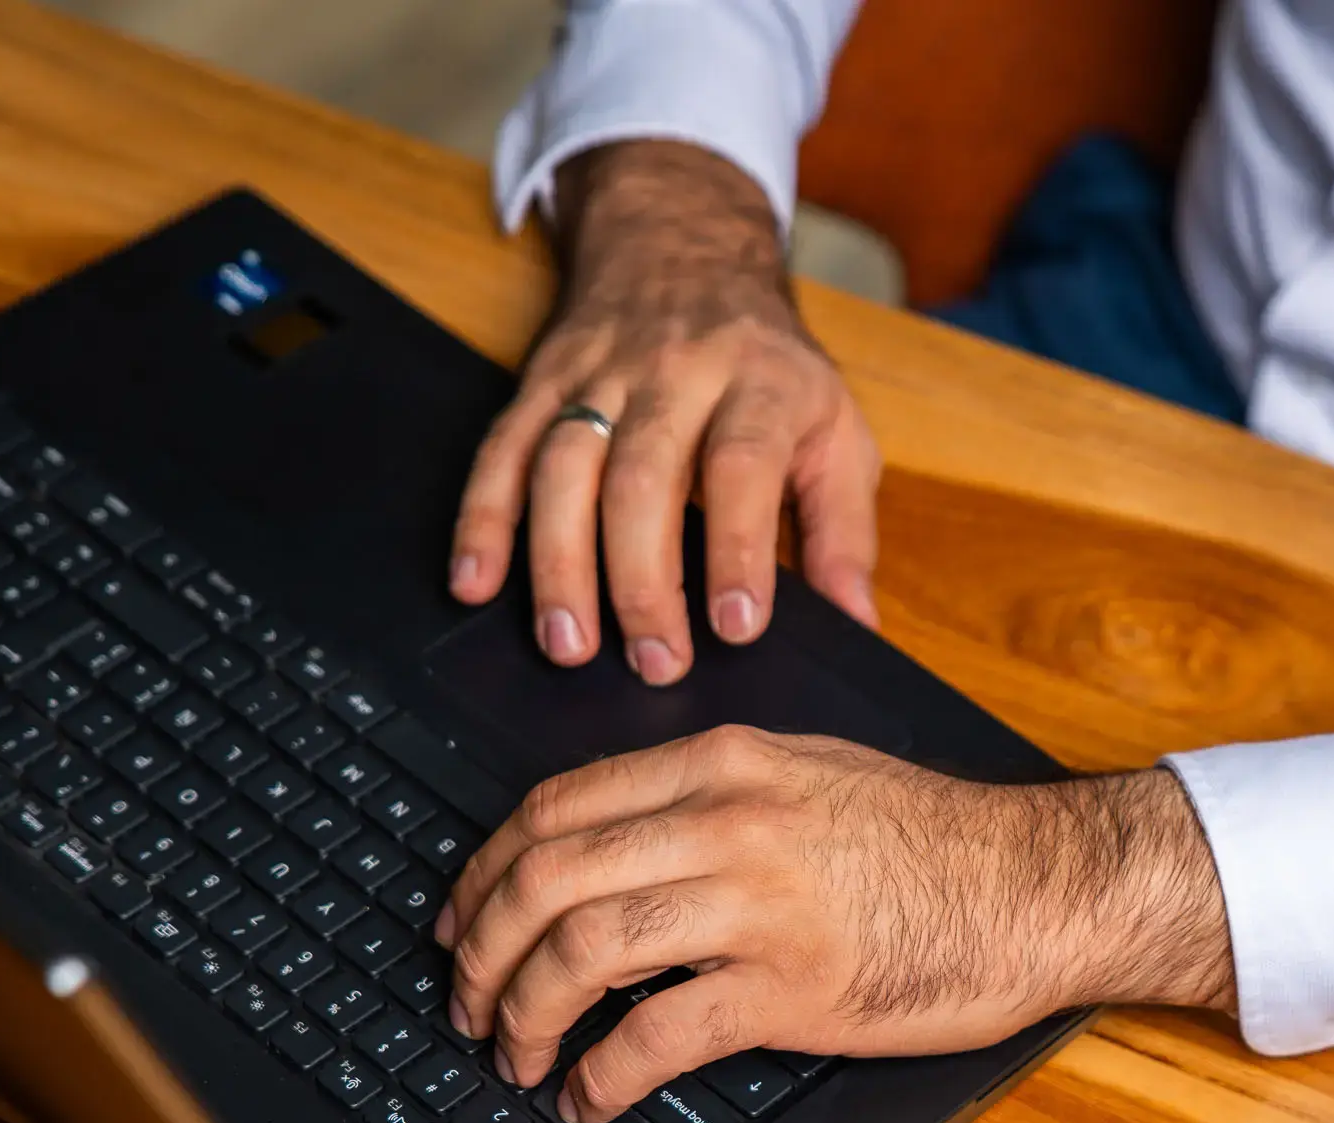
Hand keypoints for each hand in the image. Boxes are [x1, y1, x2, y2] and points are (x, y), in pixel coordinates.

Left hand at [434, 726, 1236, 1122]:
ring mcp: (758, 904)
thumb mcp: (810, 775)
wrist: (1039, 887)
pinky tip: (590, 1099)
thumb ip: (711, 795)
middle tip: (470, 1004)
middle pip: (546, 878)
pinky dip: (602, 1077)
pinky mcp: (792, 988)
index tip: (463, 921)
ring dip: (524, 1015)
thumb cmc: (935, 841)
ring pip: (582, 951)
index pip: (555, 808)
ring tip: (517, 1057)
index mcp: (723, 763)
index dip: (484, 873)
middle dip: (482, 953)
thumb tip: (614, 847)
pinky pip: (657, 1036)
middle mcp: (727, 821)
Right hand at [449, 140, 880, 681]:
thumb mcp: (836, 430)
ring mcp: (599, 375)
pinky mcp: (542, 382)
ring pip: (565, 465)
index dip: (738, 548)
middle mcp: (676, 372)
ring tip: (569, 643)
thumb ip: (845, 530)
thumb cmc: (771, 368)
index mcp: (760, 384)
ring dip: (559, 561)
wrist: (684, 250)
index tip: (736, 626)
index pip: (743, 463)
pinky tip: (476, 581)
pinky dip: (482, 518)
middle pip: (644, 475)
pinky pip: (502, 450)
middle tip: (655, 661)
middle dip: (643, 579)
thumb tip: (857, 623)